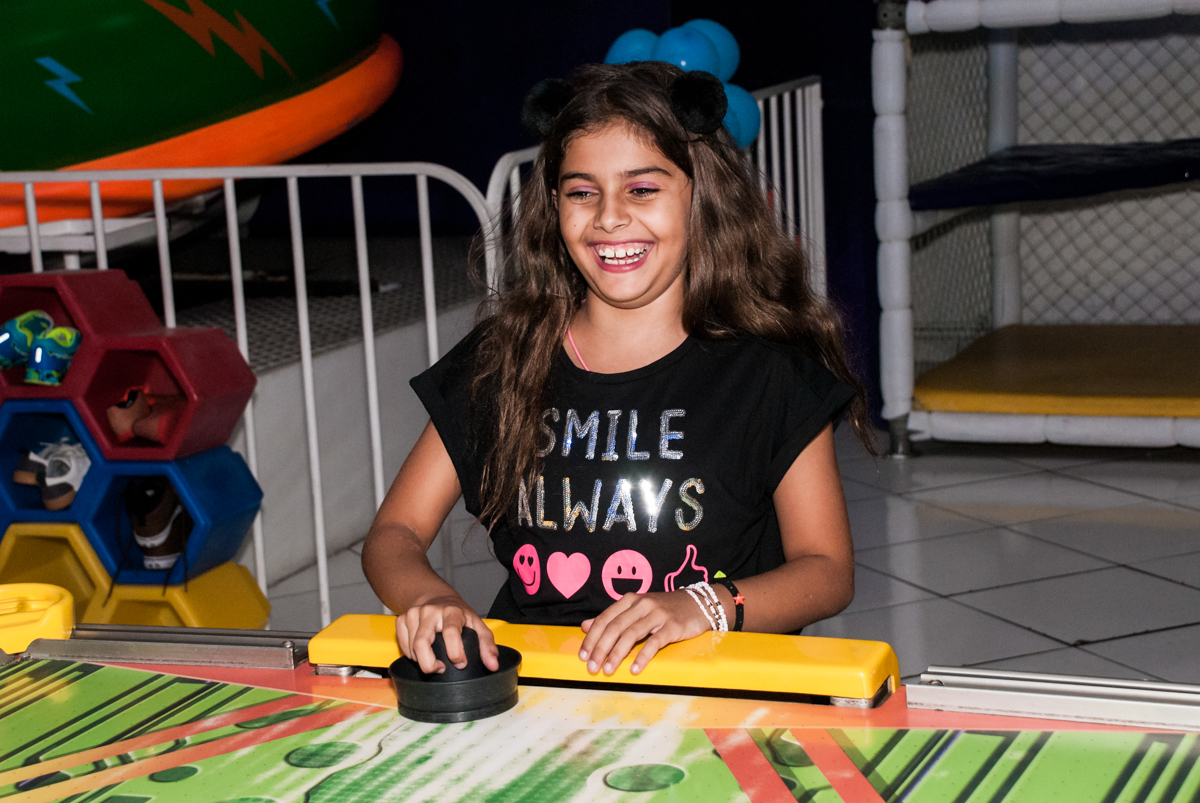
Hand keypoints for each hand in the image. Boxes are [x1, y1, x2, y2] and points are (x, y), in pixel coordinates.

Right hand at [396, 596, 499, 673]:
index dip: (455, 653)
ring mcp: (414, 614)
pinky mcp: (401, 619)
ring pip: (411, 648)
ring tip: (433, 660)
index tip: (461, 663)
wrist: (435, 596)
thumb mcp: (477, 624)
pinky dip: (411, 655)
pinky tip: (421, 652)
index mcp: (452, 611)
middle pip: (422, 643)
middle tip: (440, 669)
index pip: (450, 633)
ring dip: (421, 661)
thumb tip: (492, 665)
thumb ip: (487, 645)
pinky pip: (403, 646)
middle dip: (429, 665)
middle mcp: (430, 611)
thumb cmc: (458, 613)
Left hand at [578, 591, 711, 675]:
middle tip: (592, 667)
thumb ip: (612, 618)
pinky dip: (642, 656)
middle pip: (615, 627)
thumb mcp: (637, 610)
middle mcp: (642, 604)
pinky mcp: (673, 625)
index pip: (605, 618)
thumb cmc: (664, 610)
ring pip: (631, 634)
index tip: (583, 655)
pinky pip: (654, 642)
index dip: (592, 637)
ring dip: (617, 654)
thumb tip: (584, 626)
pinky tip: (634, 669)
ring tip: (608, 670)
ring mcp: (658, 614)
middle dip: (600, 649)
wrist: (699, 603)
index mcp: (630, 600)